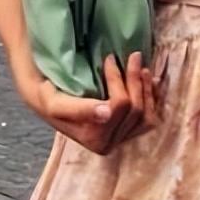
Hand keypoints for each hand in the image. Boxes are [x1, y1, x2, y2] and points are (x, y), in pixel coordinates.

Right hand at [23, 53, 158, 154]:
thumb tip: (106, 113)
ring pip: (146, 116)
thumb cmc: (50, 98)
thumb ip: (80, 109)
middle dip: (134, 79)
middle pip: (135, 110)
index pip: (119, 106)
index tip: (109, 58)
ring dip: (146, 89)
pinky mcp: (127, 133)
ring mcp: (119, 140)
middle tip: (131, 55)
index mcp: (94, 139)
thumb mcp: (56, 103)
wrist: (47, 102)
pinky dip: (152, 99)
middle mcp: (109, 144)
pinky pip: (149, 119)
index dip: (118, 79)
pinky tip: (149, 81)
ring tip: (141, 67)